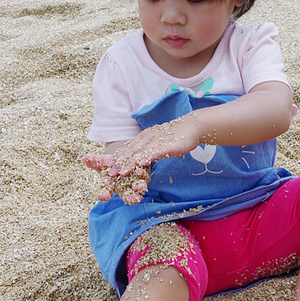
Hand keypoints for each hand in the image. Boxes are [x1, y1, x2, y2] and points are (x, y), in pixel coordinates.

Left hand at [84, 117, 202, 202]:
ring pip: (141, 153)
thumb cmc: (175, 137)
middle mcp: (147, 137)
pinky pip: (155, 151)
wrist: (191, 126)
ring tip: (121, 173)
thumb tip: (139, 159)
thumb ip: (148, 149)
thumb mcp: (157, 142)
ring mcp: (156, 140)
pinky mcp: (167, 144)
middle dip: (119, 163)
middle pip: (131, 151)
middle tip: (109, 174)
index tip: (108, 168)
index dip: (117, 158)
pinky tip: (141, 164)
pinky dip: (147, 157)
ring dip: (130, 163)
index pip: (128, 148)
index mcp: (143, 137)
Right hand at [85, 160, 150, 204]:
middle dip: (130, 197)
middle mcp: (124, 188)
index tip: (102, 196)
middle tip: (133, 199)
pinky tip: (142, 172)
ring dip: (139, 187)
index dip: (104, 195)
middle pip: (126, 195)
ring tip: (141, 187)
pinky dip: (143, 175)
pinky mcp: (144, 175)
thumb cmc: (110, 165)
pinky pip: (144, 176)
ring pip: (137, 188)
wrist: (123, 159)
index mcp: (110, 187)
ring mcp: (135, 183)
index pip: (106, 192)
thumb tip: (85, 157)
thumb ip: (94, 161)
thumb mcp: (101, 162)